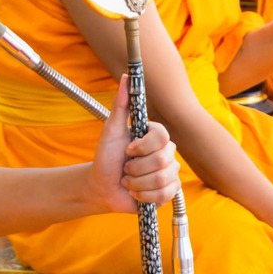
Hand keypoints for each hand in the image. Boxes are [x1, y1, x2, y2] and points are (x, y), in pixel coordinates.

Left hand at [87, 79, 180, 212]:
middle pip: (162, 160)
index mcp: (156, 136)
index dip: (144, 146)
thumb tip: (125, 77)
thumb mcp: (111, 130)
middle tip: (125, 169)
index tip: (127, 150)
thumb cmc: (106, 157)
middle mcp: (167, 153)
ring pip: (162, 178)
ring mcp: (170, 172)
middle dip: (136, 168)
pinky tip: (135, 193)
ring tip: (127, 181)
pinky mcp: (169, 191)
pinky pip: (164, 194)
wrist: (102, 187)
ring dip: (137, 183)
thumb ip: (120, 105)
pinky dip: (144, 196)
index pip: (162, 136)